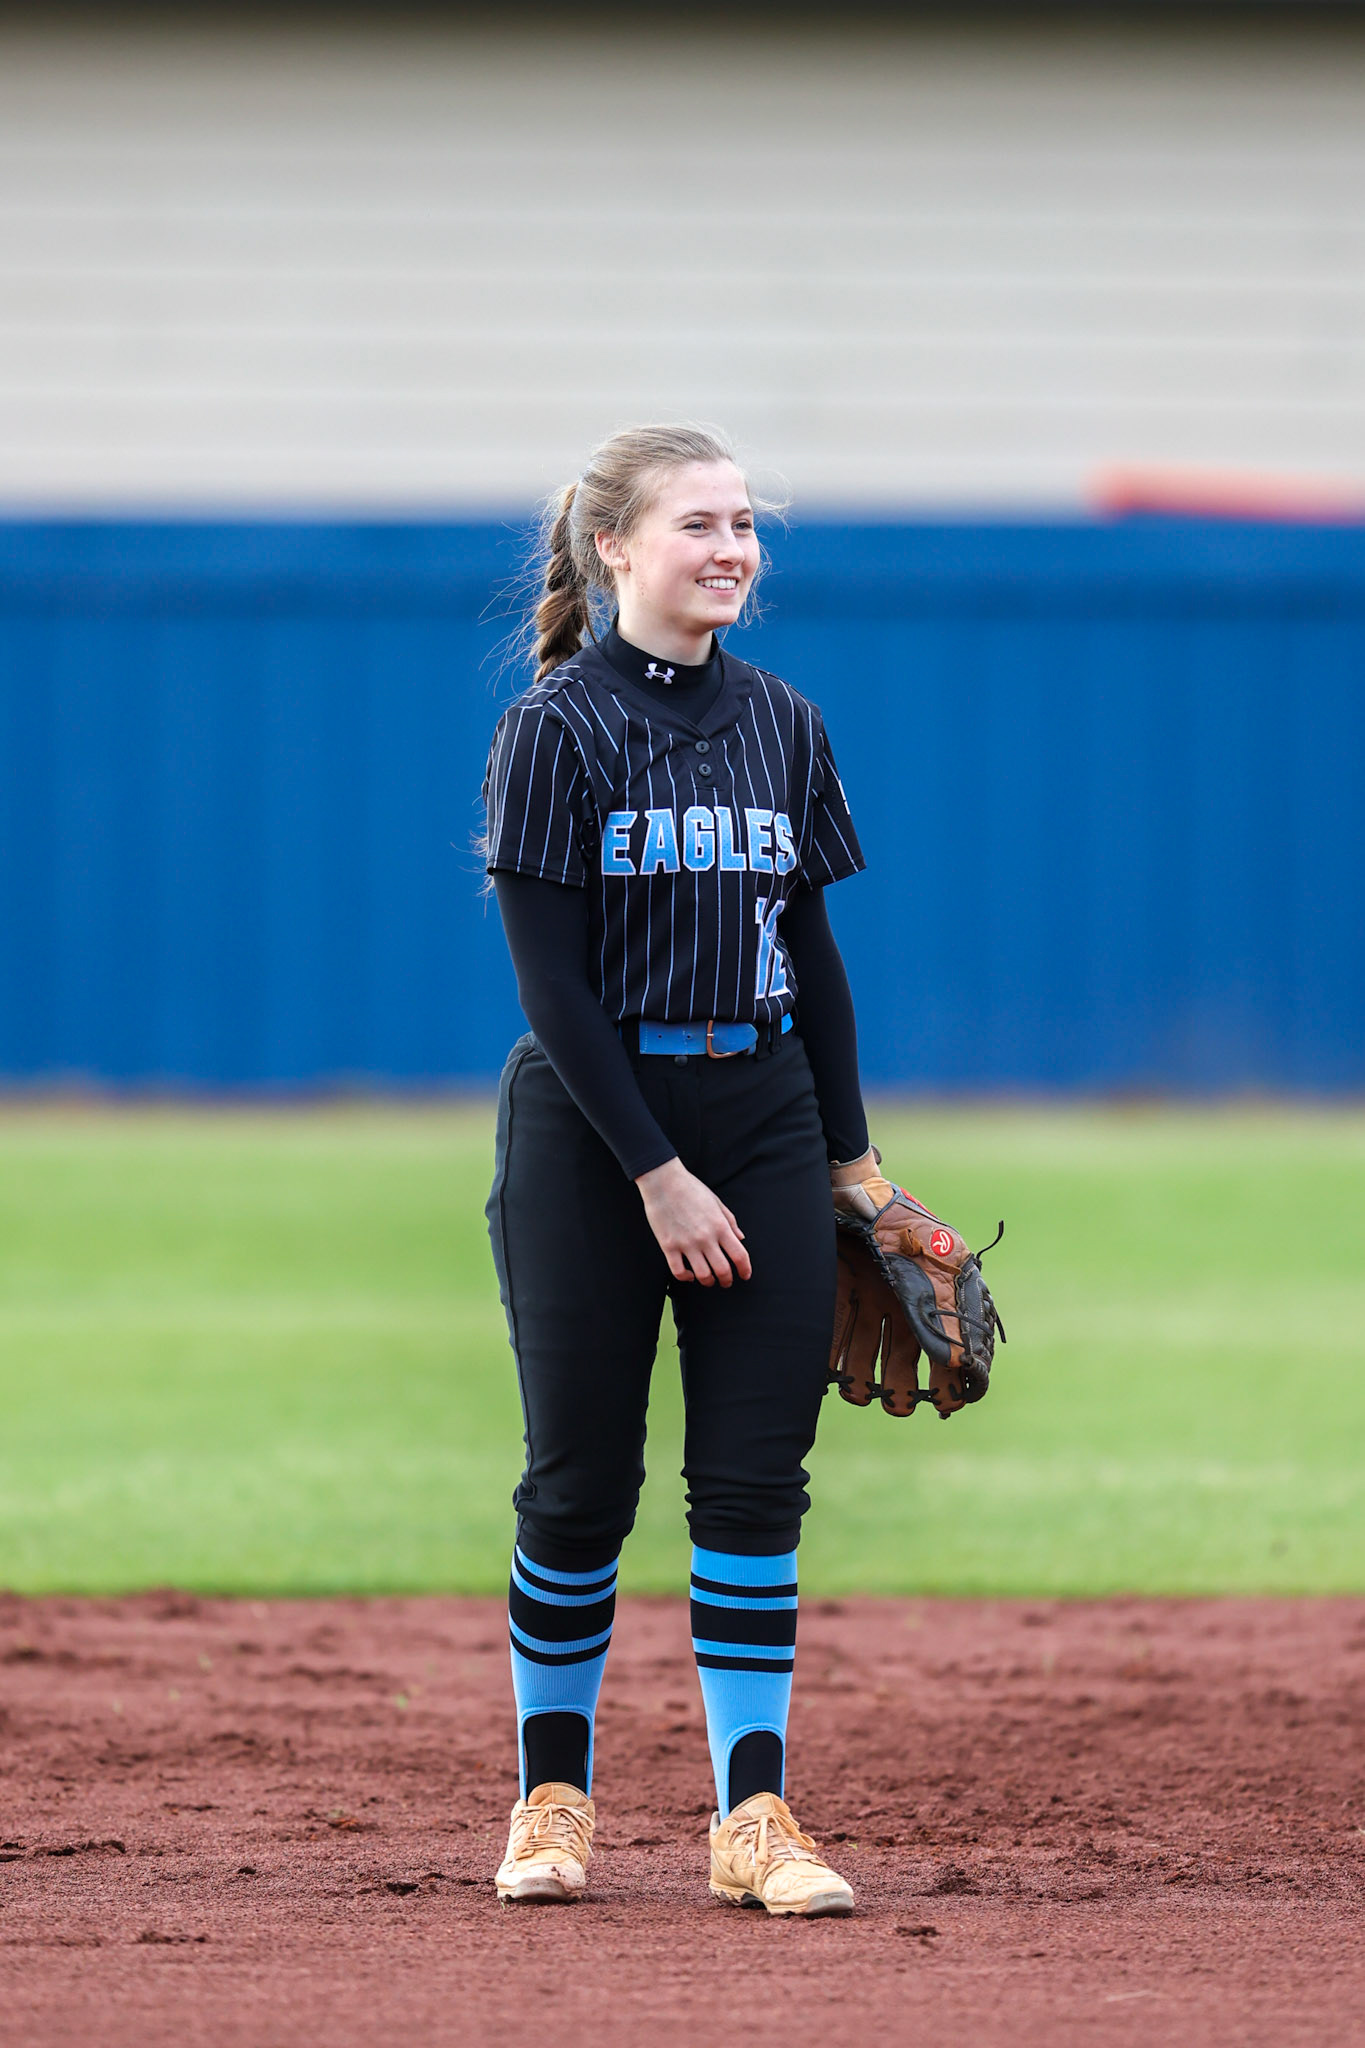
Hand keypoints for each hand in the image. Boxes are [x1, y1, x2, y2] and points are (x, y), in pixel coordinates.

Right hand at [635, 1157, 751, 1287]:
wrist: (663, 1181)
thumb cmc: (691, 1188)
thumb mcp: (716, 1202)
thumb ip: (730, 1221)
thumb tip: (741, 1239)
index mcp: (720, 1226)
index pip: (739, 1255)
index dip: (745, 1269)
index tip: (745, 1275)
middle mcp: (705, 1238)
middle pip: (723, 1270)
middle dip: (727, 1280)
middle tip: (727, 1281)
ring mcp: (686, 1243)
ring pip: (702, 1275)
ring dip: (708, 1281)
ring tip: (708, 1280)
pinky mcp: (668, 1246)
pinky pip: (678, 1271)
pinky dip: (686, 1278)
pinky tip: (689, 1274)